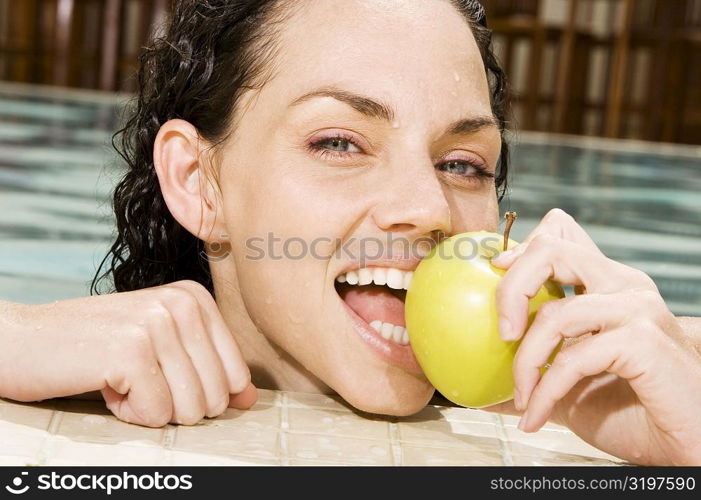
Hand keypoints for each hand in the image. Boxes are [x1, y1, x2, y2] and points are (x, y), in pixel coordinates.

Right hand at [0, 280, 254, 426]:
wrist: (22, 340)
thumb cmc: (95, 347)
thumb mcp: (161, 347)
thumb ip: (209, 369)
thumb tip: (250, 399)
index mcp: (195, 298)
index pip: (235, 374)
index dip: (199, 392)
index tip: (161, 374)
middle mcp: (182, 303)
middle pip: (215, 396)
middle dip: (175, 404)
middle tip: (137, 378)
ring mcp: (157, 323)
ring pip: (190, 409)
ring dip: (152, 409)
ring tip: (123, 379)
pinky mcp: (131, 351)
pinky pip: (157, 416)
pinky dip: (129, 414)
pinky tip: (107, 385)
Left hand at [488, 208, 700, 464]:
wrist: (685, 445)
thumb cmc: (633, 410)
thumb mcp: (570, 384)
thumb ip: (533, 375)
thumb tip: (481, 392)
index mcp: (608, 283)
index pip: (563, 235)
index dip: (522, 247)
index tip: (496, 272)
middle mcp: (624, 285)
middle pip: (552, 251)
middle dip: (511, 288)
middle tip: (501, 335)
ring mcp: (637, 309)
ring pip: (556, 313)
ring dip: (526, 362)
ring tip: (520, 396)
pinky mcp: (643, 341)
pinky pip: (574, 357)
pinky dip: (546, 390)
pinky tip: (536, 415)